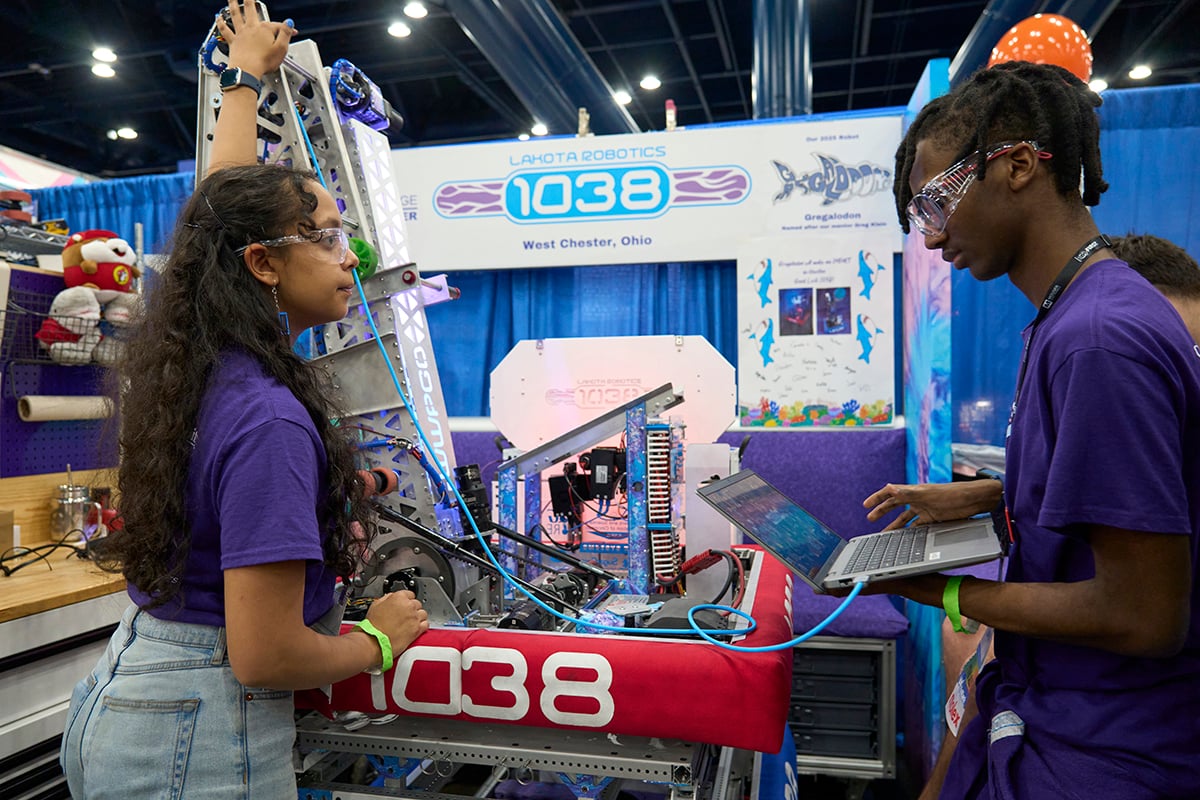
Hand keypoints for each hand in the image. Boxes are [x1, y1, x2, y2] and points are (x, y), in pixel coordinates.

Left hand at [216, 0, 295, 78]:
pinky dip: (220, 22)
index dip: (286, 29)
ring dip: (233, 4)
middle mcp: (251, 28)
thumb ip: (285, 34)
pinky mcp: (233, 42)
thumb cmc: (263, 62)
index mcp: (265, 30)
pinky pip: (225, 29)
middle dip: (249, 0)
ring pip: (236, 15)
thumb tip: (289, 23)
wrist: (246, 71)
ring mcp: (241, 34)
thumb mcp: (281, 48)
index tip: (292, 31)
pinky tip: (218, 17)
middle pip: (250, 10)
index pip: (278, 26)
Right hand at [365, 589, 429, 653]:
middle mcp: (408, 606)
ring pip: (423, 613)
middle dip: (412, 609)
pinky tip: (416, 627)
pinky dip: (422, 626)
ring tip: (411, 622)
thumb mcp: (376, 605)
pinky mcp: (417, 630)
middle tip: (406, 615)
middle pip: (417, 603)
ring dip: (418, 617)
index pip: (410, 594)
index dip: (406, 600)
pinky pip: (426, 624)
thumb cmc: (373, 626)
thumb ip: (387, 598)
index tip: (405, 604)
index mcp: (399, 597)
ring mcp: (414, 618)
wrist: (374, 641)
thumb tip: (392, 597)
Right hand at [862, 480, 1000, 529]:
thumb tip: (888, 488)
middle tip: (871, 518)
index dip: (877, 498)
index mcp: (913, 492)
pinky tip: (905, 539)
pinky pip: (917, 527)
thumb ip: (907, 492)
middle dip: (882, 512)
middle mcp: (917, 500)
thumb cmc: (952, 493)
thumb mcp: (927, 494)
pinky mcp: (934, 519)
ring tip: (885, 535)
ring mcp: (925, 510)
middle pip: (895, 506)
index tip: (866, 505)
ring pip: (905, 519)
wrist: (973, 501)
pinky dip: (910, 532)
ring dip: (895, 526)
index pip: (891, 493)